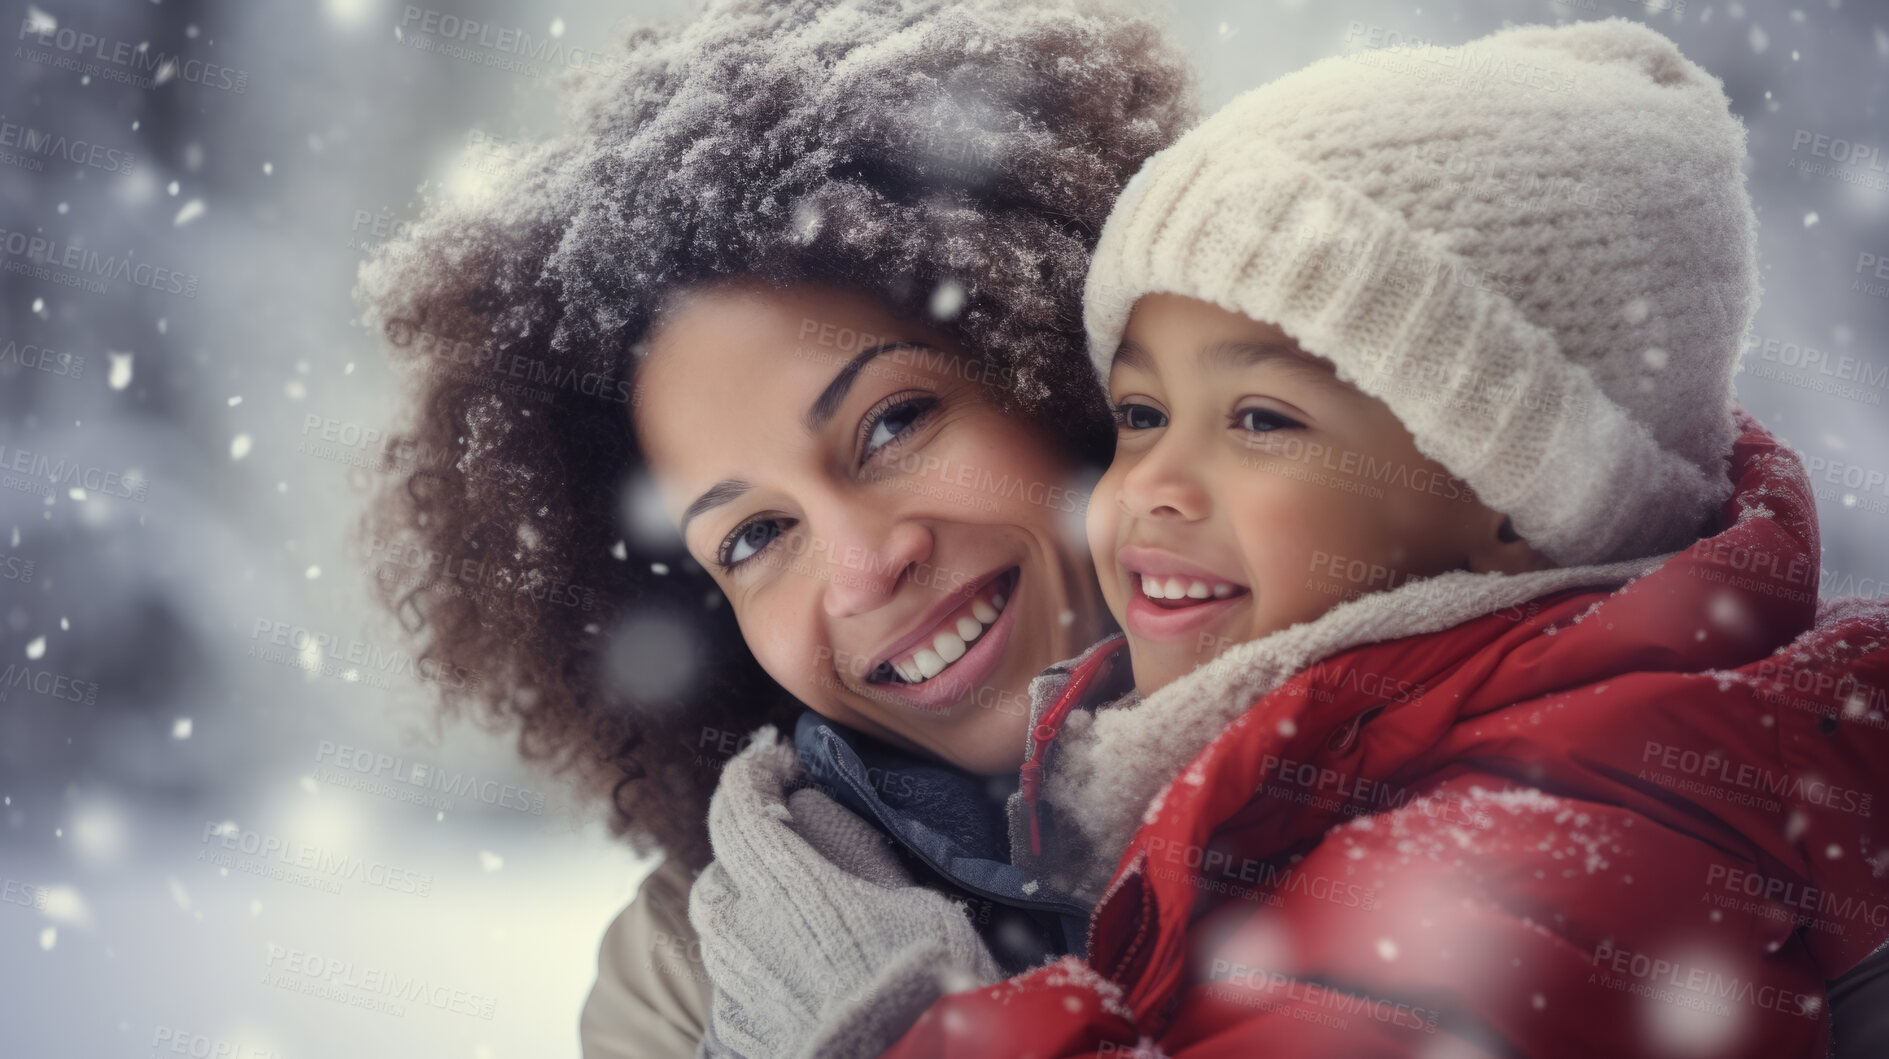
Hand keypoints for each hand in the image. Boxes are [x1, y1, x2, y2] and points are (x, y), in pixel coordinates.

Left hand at [688, 726, 1001, 1058]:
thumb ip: (852, 846)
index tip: (781, 760)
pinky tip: (801, 978)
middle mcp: (737, 931)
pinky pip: (733, 980)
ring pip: (720, 927)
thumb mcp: (913, 900)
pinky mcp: (732, 1031)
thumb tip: (808, 805)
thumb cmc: (921, 985)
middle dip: (752, 849)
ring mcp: (729, 986)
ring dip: (750, 910)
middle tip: (799, 850)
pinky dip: (759, 965)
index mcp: (780, 883)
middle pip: (721, 868)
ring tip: (803, 920)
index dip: (757, 770)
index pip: (739, 802)